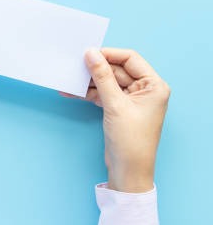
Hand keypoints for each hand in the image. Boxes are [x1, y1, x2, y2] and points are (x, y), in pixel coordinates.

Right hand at [60, 48, 170, 192]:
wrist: (128, 170)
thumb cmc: (131, 141)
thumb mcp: (115, 105)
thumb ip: (102, 77)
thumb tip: (91, 54)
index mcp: (154, 85)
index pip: (130, 59)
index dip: (109, 54)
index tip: (88, 53)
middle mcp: (145, 90)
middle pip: (117, 69)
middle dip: (95, 69)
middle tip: (75, 65)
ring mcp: (131, 99)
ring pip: (107, 82)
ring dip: (89, 82)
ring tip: (70, 79)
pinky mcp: (119, 108)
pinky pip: (103, 93)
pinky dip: (88, 93)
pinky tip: (72, 92)